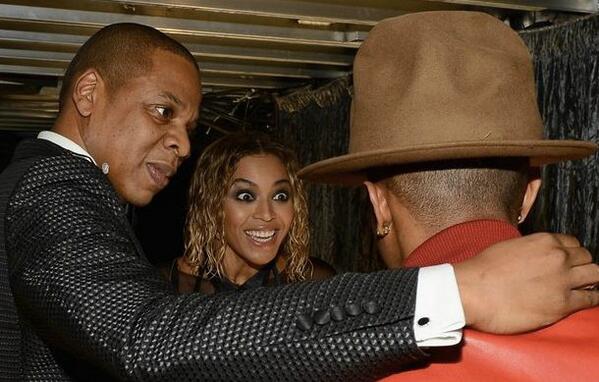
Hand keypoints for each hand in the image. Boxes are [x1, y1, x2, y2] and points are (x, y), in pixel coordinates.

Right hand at [454, 233, 598, 333]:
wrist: (471, 291)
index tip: (566, 262)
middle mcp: (557, 258)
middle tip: (571, 276)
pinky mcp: (562, 304)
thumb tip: (534, 258)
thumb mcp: (507, 247)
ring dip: (588, 281)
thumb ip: (529, 250)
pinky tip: (583, 301)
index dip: (570, 254)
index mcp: (544, 241)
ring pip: (595, 275)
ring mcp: (562, 280)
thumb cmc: (482, 271)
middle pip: (586, 258)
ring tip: (579, 288)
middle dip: (580, 266)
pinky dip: (591, 299)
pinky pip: (591, 299)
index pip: (572, 243)